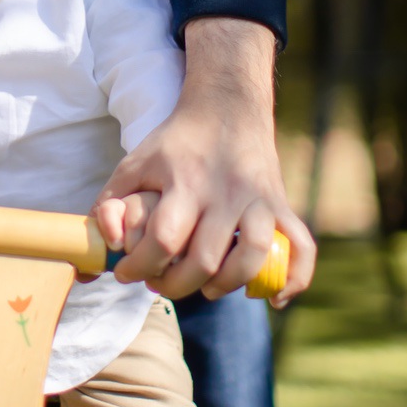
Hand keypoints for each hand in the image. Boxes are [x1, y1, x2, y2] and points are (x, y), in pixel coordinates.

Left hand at [92, 18, 314, 306]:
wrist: (226, 107)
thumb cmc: (174, 143)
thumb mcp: (134, 164)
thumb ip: (110, 205)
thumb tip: (106, 248)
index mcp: (186, 183)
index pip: (163, 240)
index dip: (139, 266)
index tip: (125, 272)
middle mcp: (226, 193)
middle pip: (206, 258)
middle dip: (177, 284)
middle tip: (159, 282)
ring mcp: (259, 199)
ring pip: (254, 256)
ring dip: (227, 285)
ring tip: (206, 287)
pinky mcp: (281, 205)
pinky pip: (301, 247)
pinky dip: (295, 279)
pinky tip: (273, 299)